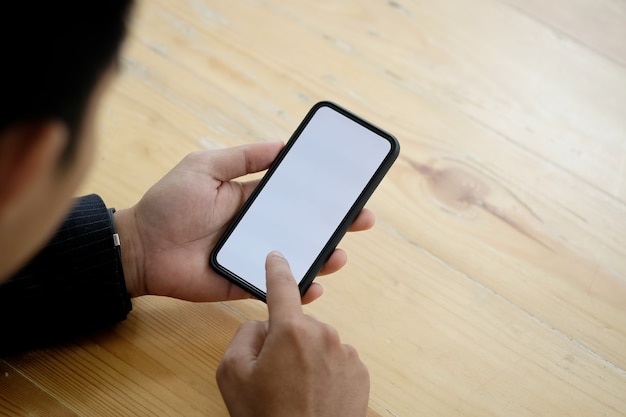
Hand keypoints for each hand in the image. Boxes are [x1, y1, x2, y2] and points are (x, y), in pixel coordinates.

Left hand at [114, 142, 374, 301]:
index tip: (349, 190)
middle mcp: (258, 228)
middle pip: (303, 228)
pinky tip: (315, 287)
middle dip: (334, 225)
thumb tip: (282, 145)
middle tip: (362, 221)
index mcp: (252, 200)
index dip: (322, 194)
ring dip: (322, 258)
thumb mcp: (205, 168)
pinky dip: (295, 289)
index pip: (295, 197)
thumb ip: (242, 158)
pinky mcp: (242, 282)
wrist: (140, 247)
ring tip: (340, 255)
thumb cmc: (169, 203)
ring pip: (295, 259)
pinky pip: (274, 287)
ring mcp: (252, 256)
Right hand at [216, 251, 369, 416]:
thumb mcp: (232, 376)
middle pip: (297, 325)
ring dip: (306, 359)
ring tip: (295, 392)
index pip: (282, 287)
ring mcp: (346, 354)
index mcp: (291, 330)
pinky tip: (315, 396)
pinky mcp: (360, 373)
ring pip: (317, 344)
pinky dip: (325, 372)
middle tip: (274, 376)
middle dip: (285, 341)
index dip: (276, 269)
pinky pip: (335, 361)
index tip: (276, 256)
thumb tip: (263, 327)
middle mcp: (324, 335)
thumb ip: (244, 336)